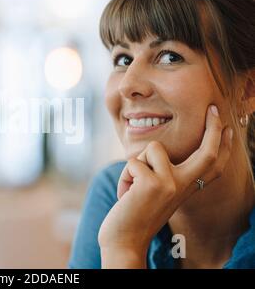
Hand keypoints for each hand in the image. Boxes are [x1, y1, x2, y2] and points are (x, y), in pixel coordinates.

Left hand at [98, 105, 233, 267]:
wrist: (124, 241)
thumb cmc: (135, 215)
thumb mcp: (156, 194)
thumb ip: (163, 176)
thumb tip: (158, 152)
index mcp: (186, 189)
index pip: (210, 166)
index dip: (221, 146)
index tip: (225, 126)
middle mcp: (184, 186)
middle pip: (207, 153)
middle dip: (212, 128)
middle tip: (212, 109)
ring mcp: (171, 184)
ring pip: (153, 148)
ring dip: (136, 166)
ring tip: (132, 188)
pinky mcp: (152, 183)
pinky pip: (132, 162)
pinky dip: (124, 178)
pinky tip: (126, 195)